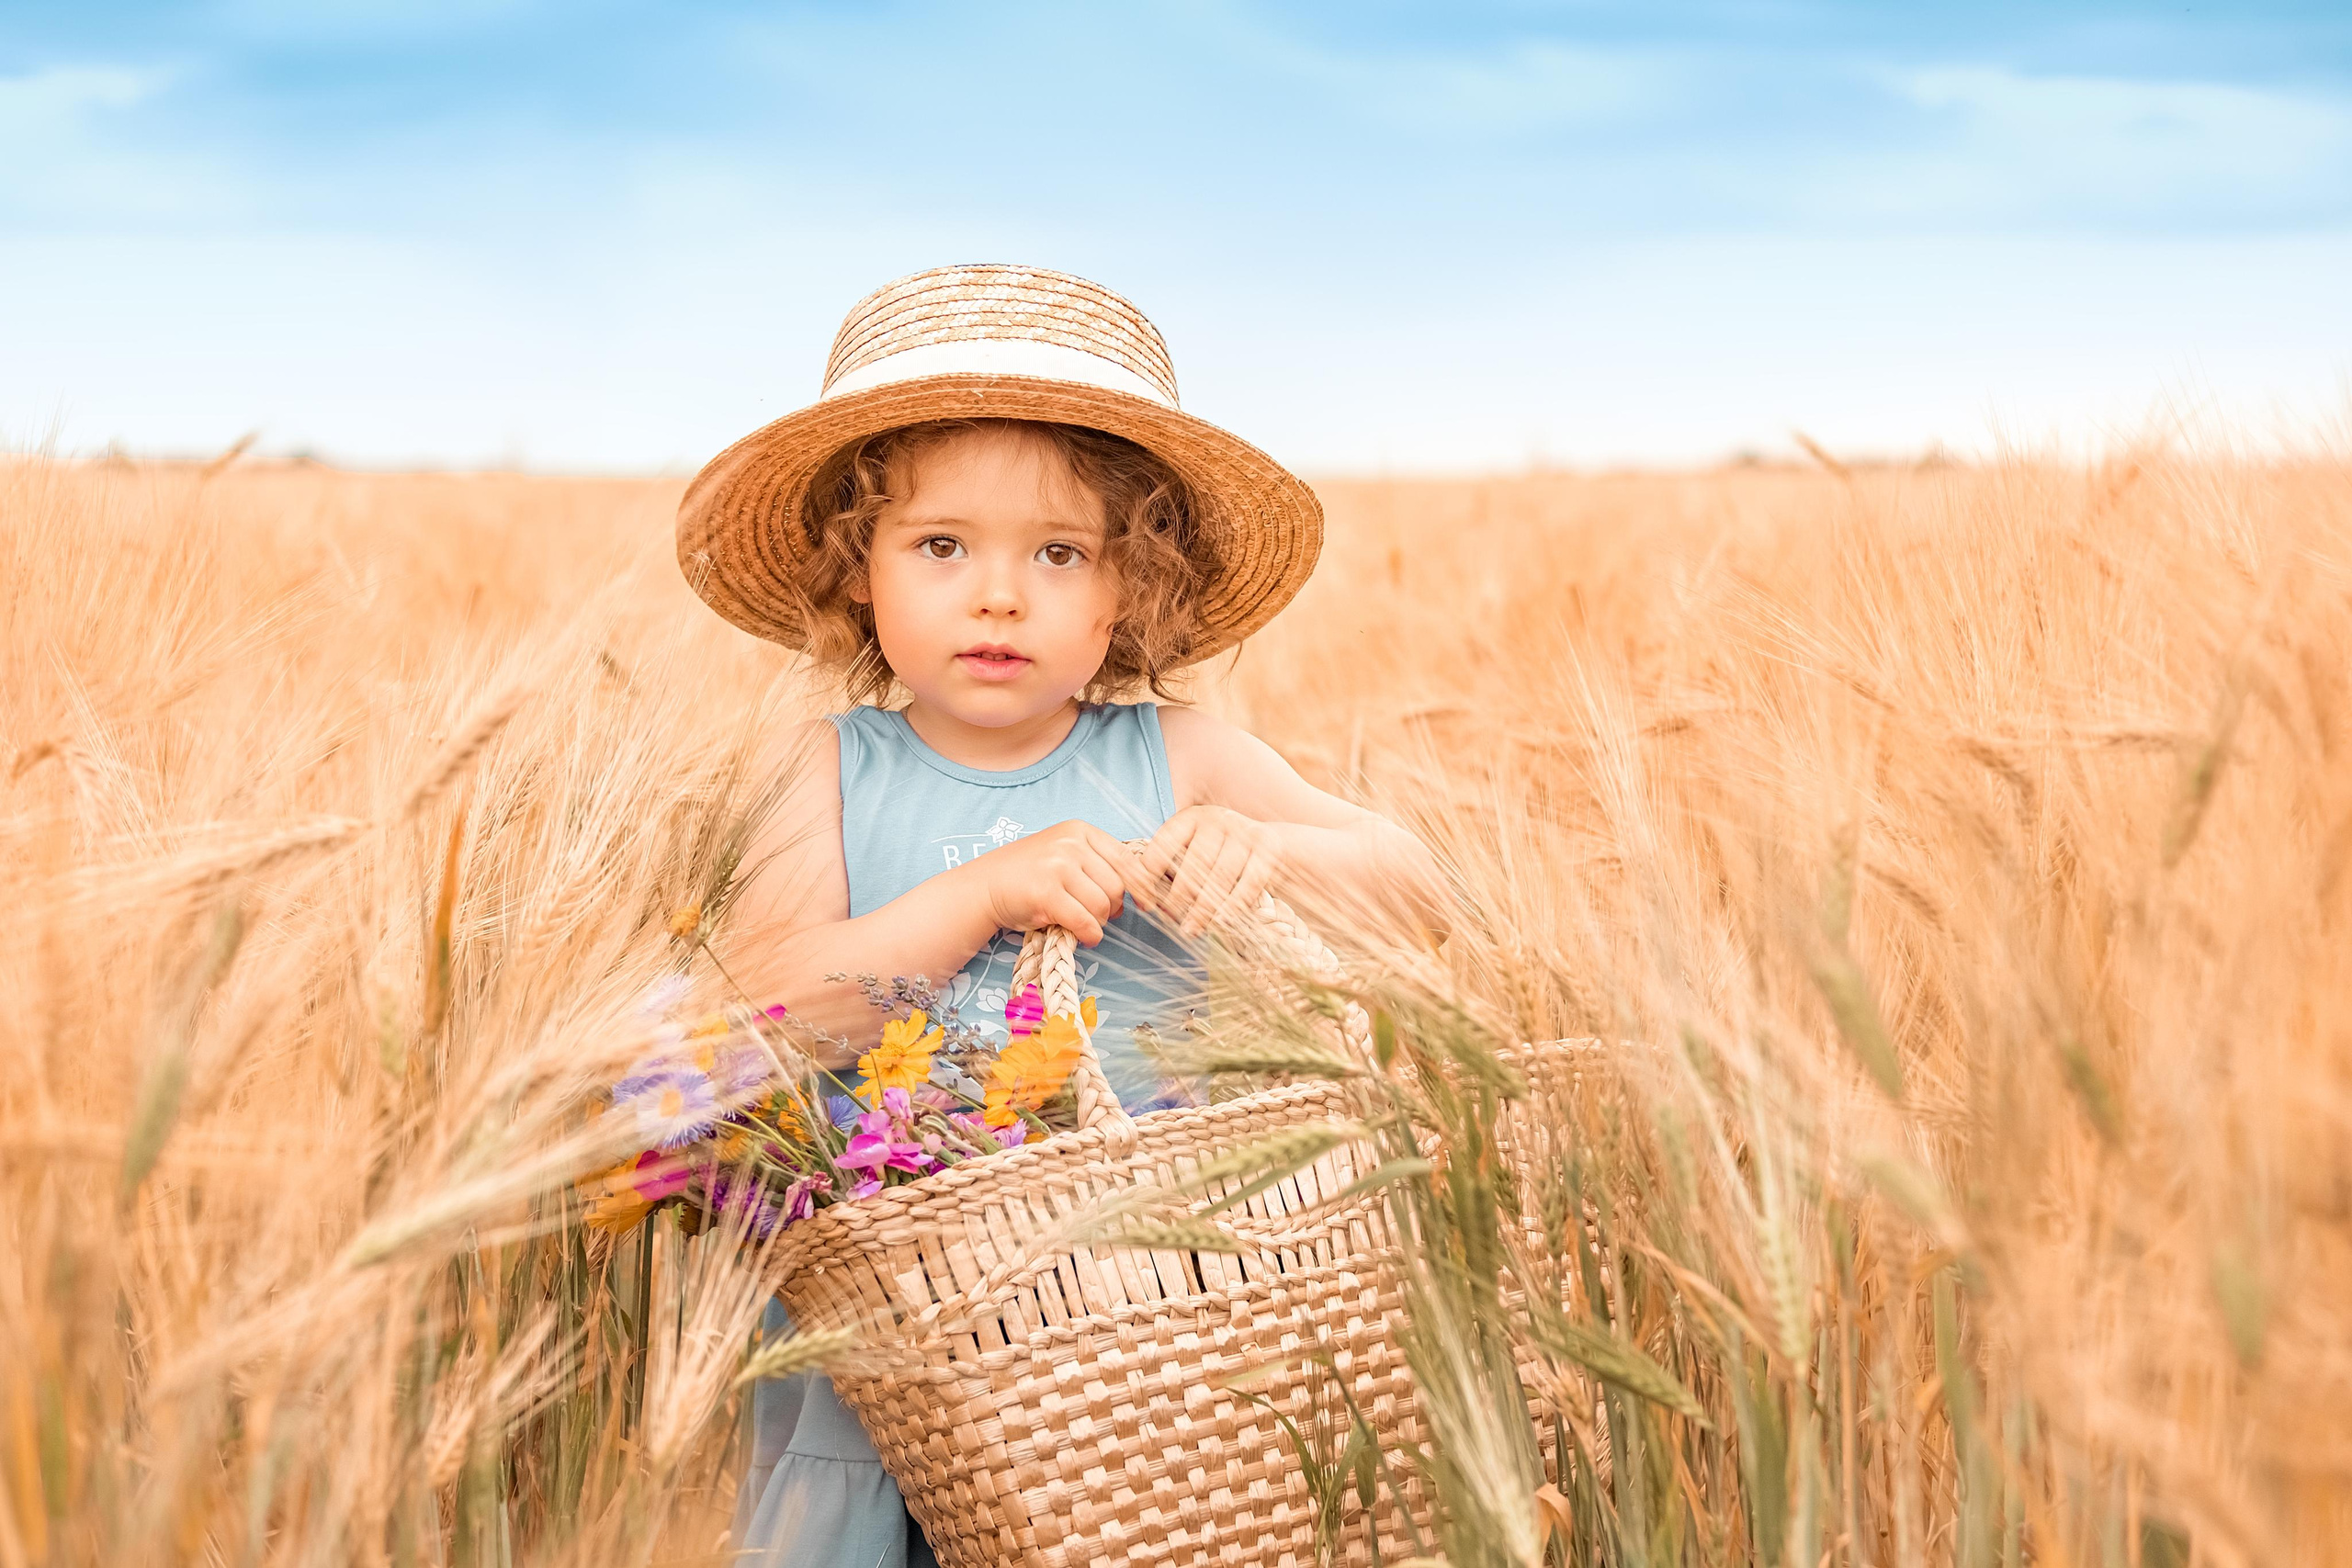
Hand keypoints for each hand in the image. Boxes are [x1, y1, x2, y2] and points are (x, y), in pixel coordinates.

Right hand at [963, 820, 1158, 945]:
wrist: (985, 886)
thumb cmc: (1030, 875)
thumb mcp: (1065, 855)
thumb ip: (1099, 864)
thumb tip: (1141, 890)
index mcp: (1080, 831)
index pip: (1128, 860)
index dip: (1141, 886)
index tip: (1145, 903)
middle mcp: (1071, 844)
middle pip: (1118, 885)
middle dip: (1113, 907)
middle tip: (1099, 915)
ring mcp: (1057, 867)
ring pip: (1104, 905)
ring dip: (1099, 922)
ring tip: (1084, 922)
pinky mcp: (1046, 894)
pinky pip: (1085, 921)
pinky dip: (1091, 935)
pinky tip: (1084, 936)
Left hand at [1140, 806, 1284, 936]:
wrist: (1268, 842)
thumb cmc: (1218, 853)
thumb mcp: (1191, 851)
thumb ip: (1167, 870)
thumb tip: (1142, 901)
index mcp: (1191, 818)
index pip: (1164, 844)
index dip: (1150, 874)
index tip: (1145, 902)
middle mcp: (1218, 820)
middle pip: (1194, 863)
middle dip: (1179, 896)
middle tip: (1171, 919)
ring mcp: (1244, 833)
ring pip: (1220, 876)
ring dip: (1204, 908)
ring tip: (1191, 929)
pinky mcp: (1267, 848)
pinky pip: (1248, 883)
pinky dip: (1233, 906)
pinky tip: (1221, 922)